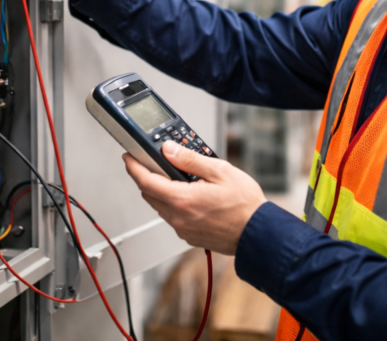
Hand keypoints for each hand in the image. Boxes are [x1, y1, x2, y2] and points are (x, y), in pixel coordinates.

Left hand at [124, 141, 266, 254]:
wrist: (258, 234)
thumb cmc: (244, 205)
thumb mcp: (219, 171)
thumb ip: (190, 159)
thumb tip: (169, 150)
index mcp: (182, 199)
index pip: (146, 181)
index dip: (133, 167)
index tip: (128, 157)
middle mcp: (178, 217)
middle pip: (149, 194)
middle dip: (146, 177)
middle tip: (152, 163)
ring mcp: (183, 229)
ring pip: (160, 206)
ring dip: (160, 191)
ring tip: (175, 177)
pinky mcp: (190, 236)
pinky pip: (172, 217)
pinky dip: (173, 204)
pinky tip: (188, 195)